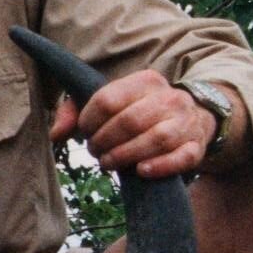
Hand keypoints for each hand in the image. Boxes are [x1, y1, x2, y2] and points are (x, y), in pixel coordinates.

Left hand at [51, 68, 219, 177]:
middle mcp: (169, 97)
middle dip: (104, 141)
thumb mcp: (107, 101)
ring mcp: (186, 121)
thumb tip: (55, 134)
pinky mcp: (196, 145)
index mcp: (145, 81)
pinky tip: (141, 171)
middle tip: (96, 151)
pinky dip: (161, 166)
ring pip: (157, 139)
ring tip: (109, 162)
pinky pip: (183, 157)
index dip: (89, 121)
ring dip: (126, 155)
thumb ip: (74, 110)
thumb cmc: (137, 111)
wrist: (190, 117)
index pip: (108, 99)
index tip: (85, 131)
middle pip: (130, 121)